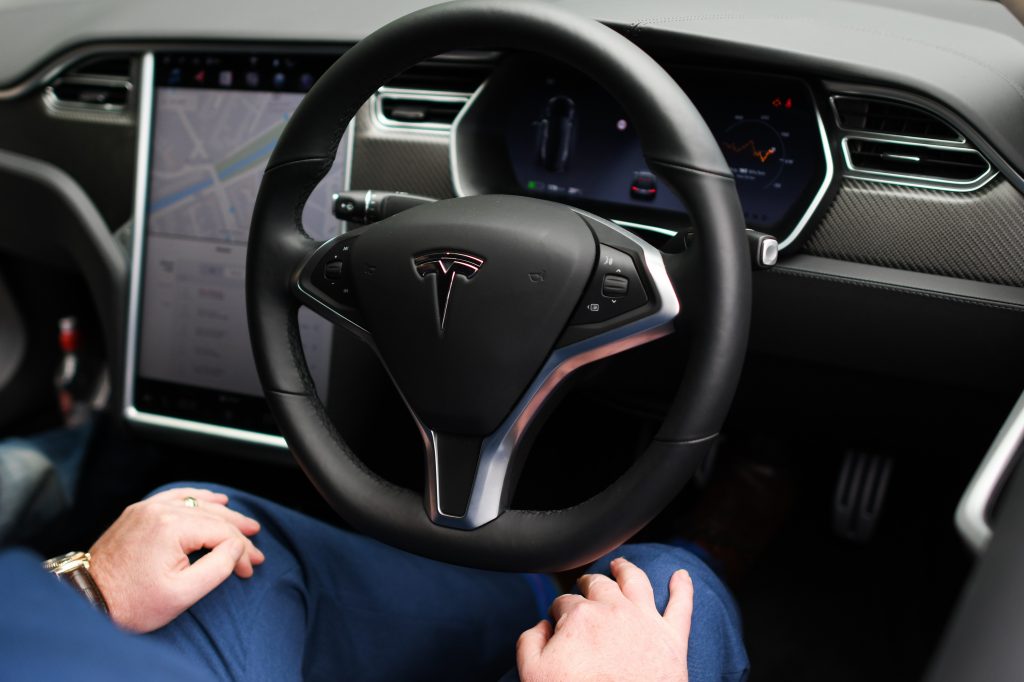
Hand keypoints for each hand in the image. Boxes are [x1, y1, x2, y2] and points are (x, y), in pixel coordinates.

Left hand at [88, 487, 264, 632]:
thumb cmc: (132, 602)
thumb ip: (218, 567)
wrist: (87, 600)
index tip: (248, 571)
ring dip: (224, 515)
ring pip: (198, 504)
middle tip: (257, 552)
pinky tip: (214, 500)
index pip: (222, 533)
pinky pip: (176, 496)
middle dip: (239, 535)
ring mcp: (147, 508)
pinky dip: (198, 498)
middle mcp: (160, 510)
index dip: (241, 551)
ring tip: (246, 525)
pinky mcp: (138, 512)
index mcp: (172, 527)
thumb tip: (236, 548)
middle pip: (214, 517)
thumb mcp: (183, 593)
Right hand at [517, 557, 691, 681]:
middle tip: (585, 587)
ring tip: (621, 565)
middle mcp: (614, 610)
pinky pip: (681, 606)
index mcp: (580, 616)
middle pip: (599, 584)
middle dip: (589, 583)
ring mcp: (646, 621)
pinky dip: (683, 588)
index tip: (559, 620)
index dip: (559, 610)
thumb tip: (542, 626)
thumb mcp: (534, 673)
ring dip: (627, 569)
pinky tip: (682, 576)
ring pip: (636, 581)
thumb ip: (530, 641)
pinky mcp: (672, 639)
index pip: (565, 602)